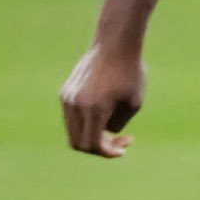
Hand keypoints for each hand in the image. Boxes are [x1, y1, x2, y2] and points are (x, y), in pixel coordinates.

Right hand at [59, 43, 143, 157]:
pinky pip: (72, 119)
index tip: (124, 150)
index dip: (107, 153)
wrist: (114, 45)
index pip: (92, 145)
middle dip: (100, 147)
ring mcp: (67, 98)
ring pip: (74, 132)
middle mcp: (75, 105)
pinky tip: (105, 116)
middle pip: (79, 143)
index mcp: (93, 109)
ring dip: (92, 136)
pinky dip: (86, 124)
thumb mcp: (133, 103)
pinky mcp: (66, 93)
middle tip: (122, 142)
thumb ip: (118, 124)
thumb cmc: (130, 73)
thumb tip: (104, 134)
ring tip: (116, 129)